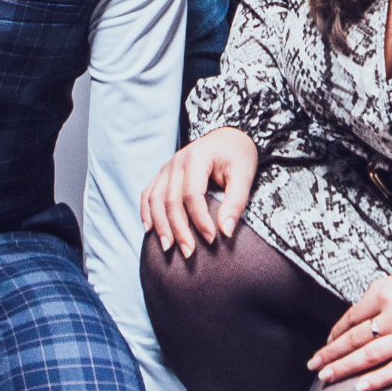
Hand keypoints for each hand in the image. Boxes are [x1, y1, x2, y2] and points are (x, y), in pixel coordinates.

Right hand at [141, 127, 257, 255]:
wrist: (229, 137)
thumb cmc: (238, 156)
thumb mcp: (244, 174)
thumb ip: (236, 202)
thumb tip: (226, 232)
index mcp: (197, 157)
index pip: (192, 194)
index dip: (200, 220)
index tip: (212, 240)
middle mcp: (177, 160)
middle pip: (171, 200)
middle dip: (179, 229)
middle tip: (189, 253)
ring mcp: (167, 166)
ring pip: (155, 199)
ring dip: (160, 225)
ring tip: (168, 248)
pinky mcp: (163, 173)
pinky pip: (148, 194)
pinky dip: (147, 212)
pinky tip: (150, 231)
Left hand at [308, 269, 391, 390]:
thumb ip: (383, 295)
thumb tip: (362, 314)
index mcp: (385, 292)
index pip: (352, 316)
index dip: (335, 333)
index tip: (326, 344)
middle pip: (354, 338)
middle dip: (330, 353)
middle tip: (312, 366)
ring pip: (368, 356)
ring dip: (344, 368)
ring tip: (326, 378)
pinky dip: (376, 380)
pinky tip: (360, 389)